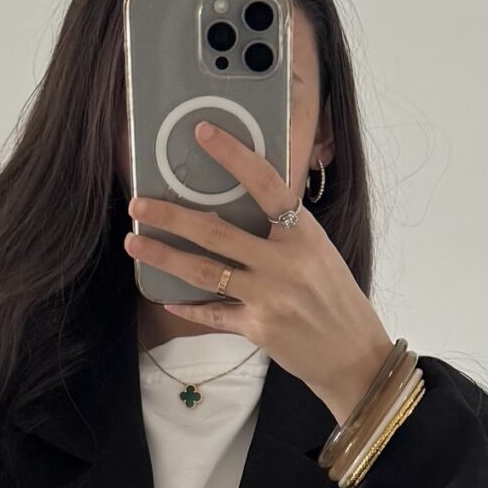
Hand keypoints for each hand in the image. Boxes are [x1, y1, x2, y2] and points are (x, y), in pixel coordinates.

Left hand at [125, 121, 396, 423]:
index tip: (203, 133)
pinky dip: (187, 306)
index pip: (265, 184)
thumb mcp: (319, 252)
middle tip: (138, 205)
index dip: (233, 156)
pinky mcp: (257, 329)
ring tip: (134, 245)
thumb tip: (243, 206)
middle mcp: (284, 262)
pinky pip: (212, 314)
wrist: (353, 355)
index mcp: (303, 234)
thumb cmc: (336, 299)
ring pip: (203, 272)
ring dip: (164, 257)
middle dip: (170, 216)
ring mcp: (268, 298)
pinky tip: (166, 296)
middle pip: (216, 232)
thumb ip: (284, 231)